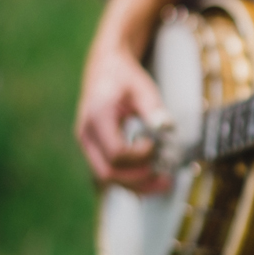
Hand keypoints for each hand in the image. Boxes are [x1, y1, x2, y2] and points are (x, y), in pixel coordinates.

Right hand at [75, 46, 171, 192]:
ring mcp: (88, 144)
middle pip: (107, 173)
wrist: (106, 68)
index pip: (115, 153)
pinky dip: (127, 182)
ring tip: (163, 185)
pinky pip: (107, 174)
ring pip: (105, 179)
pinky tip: (148, 184)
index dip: (139, 156)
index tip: (155, 145)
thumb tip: (167, 128)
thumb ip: (153, 109)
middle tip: (166, 179)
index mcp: (97, 117)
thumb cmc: (124, 77)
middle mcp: (86, 134)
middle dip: (139, 181)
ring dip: (135, 186)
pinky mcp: (94, 149)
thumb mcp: (142, 87)